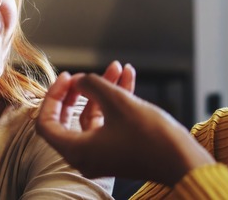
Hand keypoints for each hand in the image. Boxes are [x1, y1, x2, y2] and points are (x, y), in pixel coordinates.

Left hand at [36, 63, 214, 185]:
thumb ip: (93, 85)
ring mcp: (102, 155)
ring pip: (94, 117)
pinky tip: (128, 78)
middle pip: (68, 120)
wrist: (181, 160)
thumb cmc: (150, 136)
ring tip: (118, 67)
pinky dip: (115, 102)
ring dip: (104, 91)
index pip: (46, 123)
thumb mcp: (118, 102)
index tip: (68, 77)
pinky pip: (109, 123)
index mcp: (77, 151)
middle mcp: (85, 157)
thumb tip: (80, 80)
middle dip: (80, 91)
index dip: (53, 96)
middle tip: (86, 73)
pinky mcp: (119, 151)